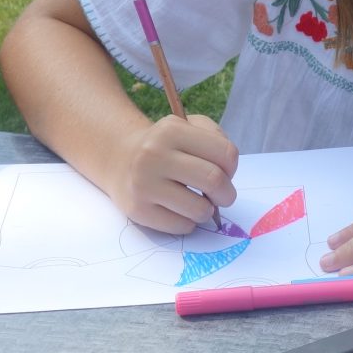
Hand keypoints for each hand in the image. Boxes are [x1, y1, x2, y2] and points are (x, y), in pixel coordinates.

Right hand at [109, 114, 237, 233]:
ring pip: (200, 209)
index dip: (232, 167)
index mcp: (171, 131)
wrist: (120, 160)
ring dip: (207, 211)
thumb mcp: (187, 126)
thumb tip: (228, 176)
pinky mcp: (138, 210)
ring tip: (198, 202)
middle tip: (222, 196)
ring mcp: (143, 185)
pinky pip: (182, 226)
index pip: (226, 154)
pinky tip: (178, 210)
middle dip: (227, 194)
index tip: (225, 172)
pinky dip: (188, 222)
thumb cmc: (166, 146)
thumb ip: (215, 139)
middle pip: (214, 181)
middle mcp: (154, 155)